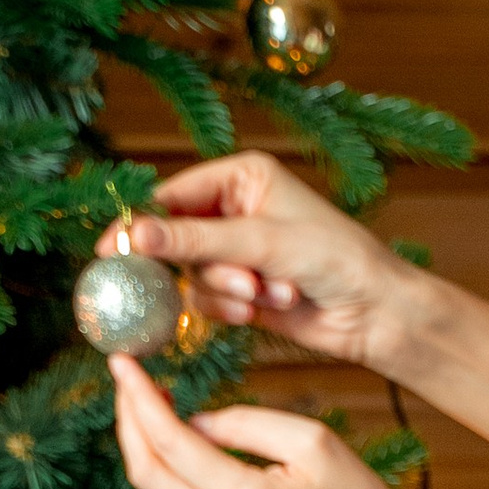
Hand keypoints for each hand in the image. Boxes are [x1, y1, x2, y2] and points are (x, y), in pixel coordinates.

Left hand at [111, 355, 444, 488]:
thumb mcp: (313, 441)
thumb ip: (246, 423)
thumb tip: (193, 422)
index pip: (169, 441)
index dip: (138, 397)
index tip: (122, 362)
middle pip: (146, 473)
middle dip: (130, 420)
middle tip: (131, 384)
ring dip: (142, 456)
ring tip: (154, 421)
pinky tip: (171, 470)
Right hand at [126, 152, 427, 371]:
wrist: (375, 312)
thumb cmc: (334, 258)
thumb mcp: (261, 241)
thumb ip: (194, 239)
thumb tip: (134, 235)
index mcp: (242, 177)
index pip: (173, 195)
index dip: (142, 223)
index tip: (112, 249)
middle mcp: (234, 210)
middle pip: (177, 238)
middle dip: (203, 265)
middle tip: (228, 281)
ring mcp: (237, 252)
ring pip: (193, 275)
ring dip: (225, 290)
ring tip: (265, 294)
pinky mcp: (242, 290)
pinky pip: (209, 301)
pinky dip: (231, 308)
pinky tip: (265, 308)